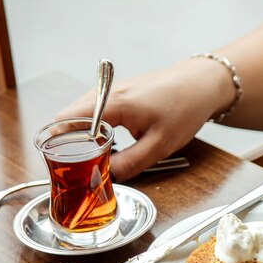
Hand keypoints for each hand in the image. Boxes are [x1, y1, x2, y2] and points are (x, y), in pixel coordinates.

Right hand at [57, 59, 232, 181]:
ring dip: (85, 134)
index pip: (67, 120)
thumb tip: (106, 177)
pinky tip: (108, 140)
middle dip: (72, 142)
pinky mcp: (121, 92)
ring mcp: (113, 90)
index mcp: (113, 103)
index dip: (61, 143)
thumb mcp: (159, 145)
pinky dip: (97, 126)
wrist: (202, 85)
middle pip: (71, 117)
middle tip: (83, 165)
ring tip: (97, 155)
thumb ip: (130, 163)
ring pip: (83, 114)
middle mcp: (107, 92)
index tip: (66, 164)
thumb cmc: (184, 109)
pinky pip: (97, 110)